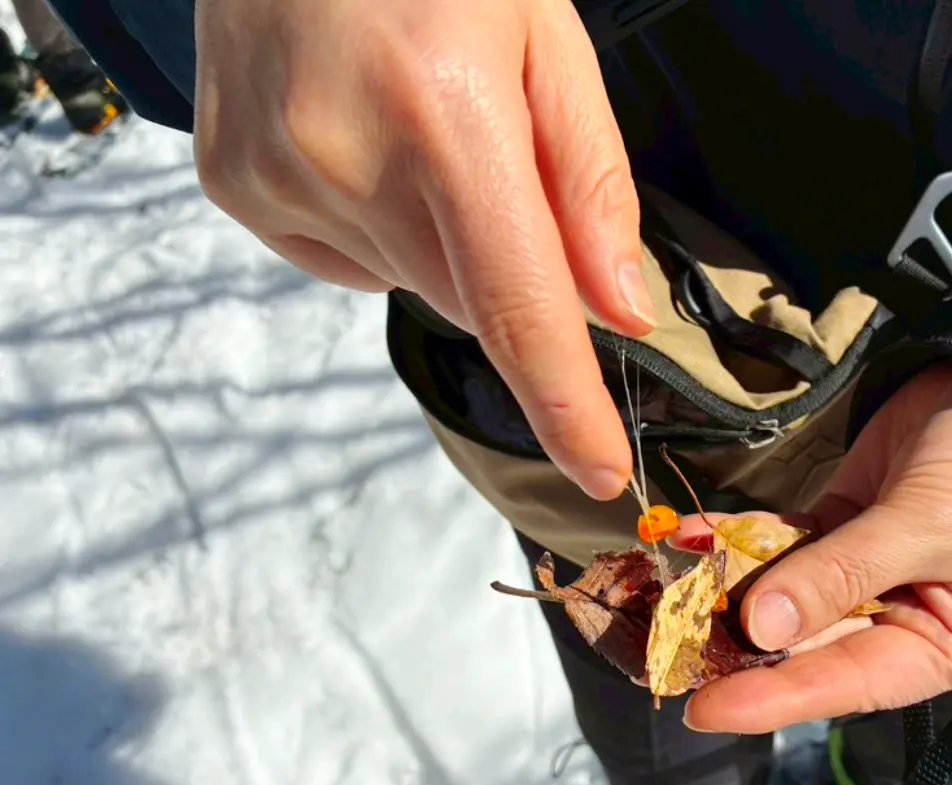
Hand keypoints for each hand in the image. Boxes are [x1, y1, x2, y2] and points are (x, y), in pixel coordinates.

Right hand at [192, 0, 651, 499]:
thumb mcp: (547, 41)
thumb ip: (589, 185)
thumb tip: (618, 312)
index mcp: (446, 114)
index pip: (519, 307)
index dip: (565, 405)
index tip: (604, 477)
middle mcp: (345, 159)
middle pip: (473, 302)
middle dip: (508, 259)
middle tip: (489, 158)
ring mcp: (276, 178)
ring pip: (414, 286)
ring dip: (442, 238)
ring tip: (417, 127)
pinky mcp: (236, 187)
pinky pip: (350, 261)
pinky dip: (380, 228)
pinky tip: (365, 143)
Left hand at [675, 363, 951, 733]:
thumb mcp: (923, 524)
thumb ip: (842, 574)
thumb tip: (763, 628)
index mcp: (944, 646)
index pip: (850, 683)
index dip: (777, 698)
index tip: (704, 709)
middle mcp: (901, 621)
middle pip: (807, 646)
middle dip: (736, 644)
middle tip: (664, 651)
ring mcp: (864, 575)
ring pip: (785, 595)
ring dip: (728, 589)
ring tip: (666, 593)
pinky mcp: (839, 529)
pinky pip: (781, 543)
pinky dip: (739, 538)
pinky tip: (694, 533)